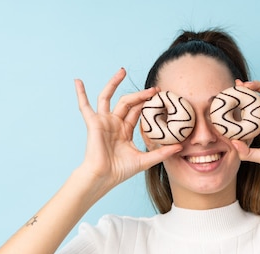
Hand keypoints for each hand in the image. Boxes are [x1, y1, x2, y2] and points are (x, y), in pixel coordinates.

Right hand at [74, 68, 181, 189]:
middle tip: (155, 89)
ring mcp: (103, 122)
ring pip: (108, 97)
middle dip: (140, 94)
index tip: (160, 96)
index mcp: (124, 131)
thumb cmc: (120, 171)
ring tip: (121, 71)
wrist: (104, 176)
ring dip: (114, 83)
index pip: (137, 112)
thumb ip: (162, 153)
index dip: (147, 103)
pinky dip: (80, 93)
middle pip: (127, 102)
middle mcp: (114, 123)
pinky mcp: (94, 123)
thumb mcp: (145, 160)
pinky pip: (84, 106)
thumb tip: (181, 147)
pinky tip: (78, 81)